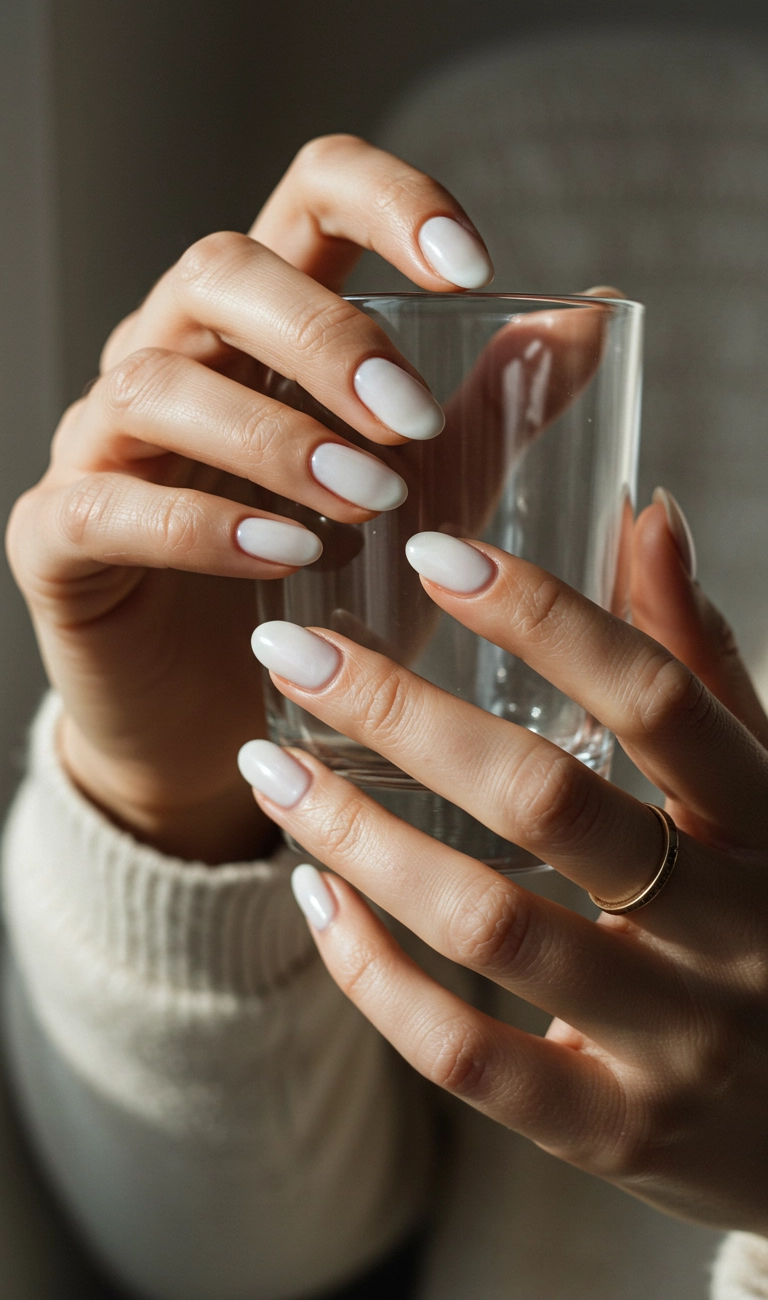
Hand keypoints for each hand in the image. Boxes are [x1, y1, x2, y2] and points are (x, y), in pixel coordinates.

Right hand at [6, 136, 493, 860]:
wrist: (221, 717)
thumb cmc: (324, 590)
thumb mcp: (428, 485)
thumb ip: (494, 403)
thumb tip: (595, 318)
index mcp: (265, 324)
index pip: (309, 196)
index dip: (388, 201)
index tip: (472, 268)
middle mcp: (173, 356)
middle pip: (220, 271)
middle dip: (326, 337)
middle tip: (412, 421)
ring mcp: (103, 442)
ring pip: (156, 383)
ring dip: (274, 435)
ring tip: (365, 502)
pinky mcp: (60, 534)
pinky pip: (106, 503)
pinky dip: (199, 525)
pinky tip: (283, 556)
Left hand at [241, 495, 767, 1232]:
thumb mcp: (763, 791)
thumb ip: (697, 663)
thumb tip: (642, 512)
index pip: (657, 698)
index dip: (547, 616)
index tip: (432, 554)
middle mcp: (733, 928)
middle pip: (552, 803)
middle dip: (406, 717)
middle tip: (292, 651)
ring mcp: (677, 1041)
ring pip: (492, 925)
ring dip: (361, 838)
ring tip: (270, 767)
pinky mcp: (616, 1134)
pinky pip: (469, 1059)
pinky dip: (374, 975)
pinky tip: (314, 896)